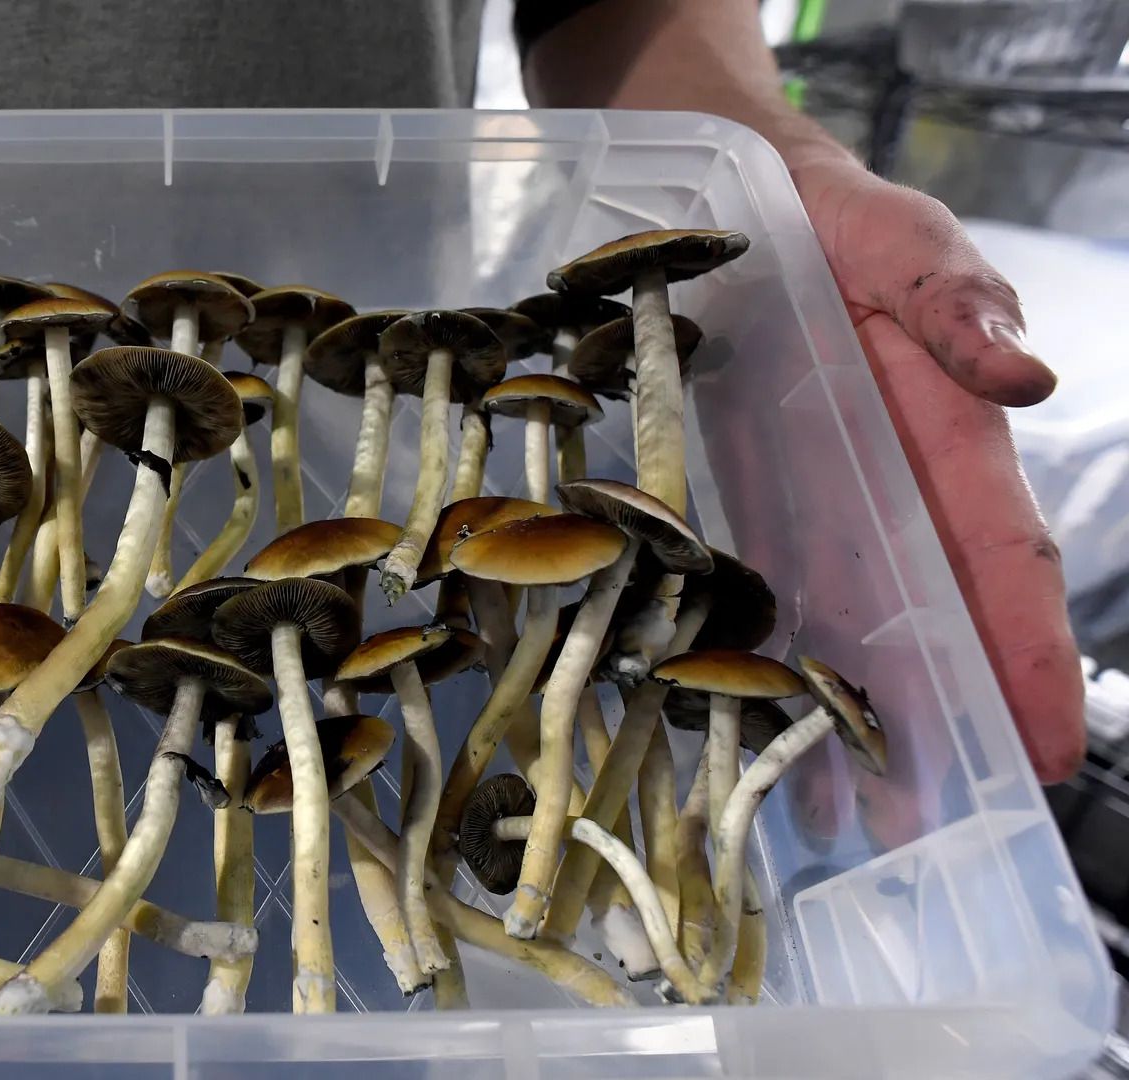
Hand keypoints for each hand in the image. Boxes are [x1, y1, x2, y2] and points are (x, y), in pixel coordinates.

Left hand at [791, 155, 1083, 784]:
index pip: (1003, 563)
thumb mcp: (907, 246)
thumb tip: (1028, 378)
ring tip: (842, 812)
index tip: (1051, 750)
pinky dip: (770, 651)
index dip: (1029, 655)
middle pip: (932, 617)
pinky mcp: (755, 496)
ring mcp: (823, 497)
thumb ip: (957, 306)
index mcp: (950, 440)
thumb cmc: (842, 220)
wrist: (738, 200)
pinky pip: (766, 584)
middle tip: (934, 827)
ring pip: (851, 619)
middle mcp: (893, 487)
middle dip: (945, 720)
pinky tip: (753, 719)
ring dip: (852, 710)